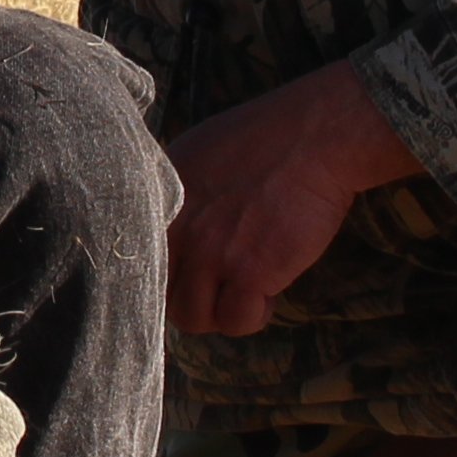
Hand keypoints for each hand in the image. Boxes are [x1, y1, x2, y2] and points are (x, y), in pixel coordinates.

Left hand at [162, 60, 418, 336]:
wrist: (316, 136)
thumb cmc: (270, 140)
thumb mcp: (199, 154)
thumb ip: (177, 197)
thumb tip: (172, 233)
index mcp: (158, 199)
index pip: (139, 262)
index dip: (169, 276)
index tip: (194, 275)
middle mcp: (175, 228)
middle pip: (163, 297)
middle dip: (195, 299)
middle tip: (226, 285)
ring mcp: (208, 252)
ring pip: (193, 318)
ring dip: (222, 311)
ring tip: (250, 288)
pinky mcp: (246, 272)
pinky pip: (236, 321)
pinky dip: (254, 315)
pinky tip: (271, 292)